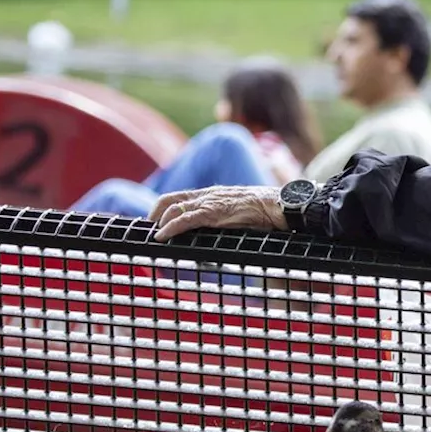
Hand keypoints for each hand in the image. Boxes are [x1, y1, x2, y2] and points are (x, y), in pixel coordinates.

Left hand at [150, 186, 285, 241]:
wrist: (280, 204)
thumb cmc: (267, 210)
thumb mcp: (243, 212)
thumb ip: (229, 218)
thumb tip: (224, 233)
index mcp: (213, 194)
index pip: (180, 196)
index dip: (163, 208)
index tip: (155, 222)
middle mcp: (207, 195)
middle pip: (170, 199)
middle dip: (154, 215)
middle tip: (150, 230)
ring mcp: (210, 203)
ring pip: (173, 208)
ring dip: (159, 223)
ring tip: (155, 236)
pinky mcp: (214, 213)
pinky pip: (185, 219)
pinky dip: (170, 228)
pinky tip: (161, 237)